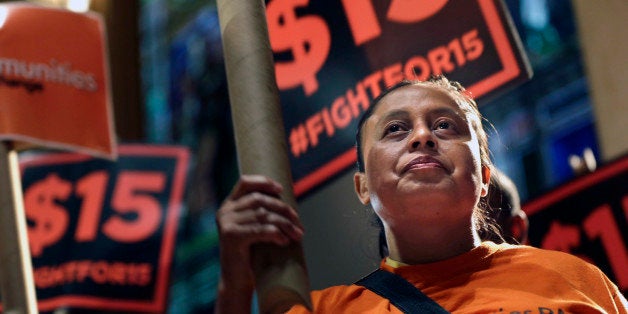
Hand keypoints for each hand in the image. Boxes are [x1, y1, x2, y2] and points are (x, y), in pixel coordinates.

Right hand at [215, 175, 303, 302]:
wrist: (237, 281)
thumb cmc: (250, 255)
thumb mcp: (254, 228)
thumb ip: (261, 213)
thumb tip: (287, 203)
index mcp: (229, 206)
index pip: (244, 182)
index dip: (263, 182)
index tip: (281, 189)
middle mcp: (225, 212)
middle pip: (259, 199)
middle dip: (283, 209)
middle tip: (298, 222)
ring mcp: (227, 224)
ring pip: (263, 215)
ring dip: (285, 224)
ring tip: (297, 234)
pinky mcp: (232, 237)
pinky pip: (261, 230)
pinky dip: (277, 234)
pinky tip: (285, 241)